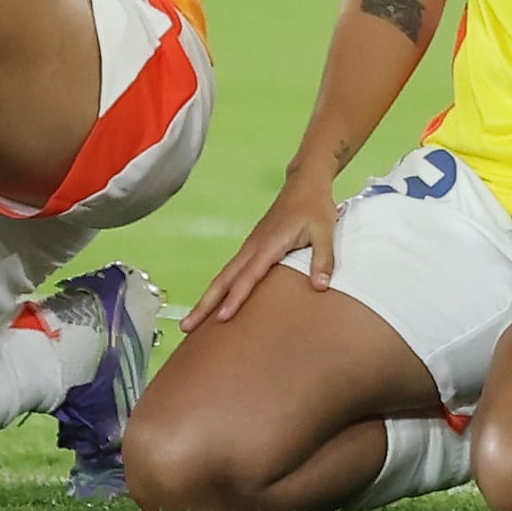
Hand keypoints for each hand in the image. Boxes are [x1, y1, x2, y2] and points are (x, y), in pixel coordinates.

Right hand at [199, 171, 347, 321]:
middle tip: (186, 326)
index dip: (236, 298)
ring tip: (190, 323)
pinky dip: (219, 288)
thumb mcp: (326, 231)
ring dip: (207, 299)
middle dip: (205, 304)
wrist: (304, 183)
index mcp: (270, 243)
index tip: (222, 318)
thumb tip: (320, 286)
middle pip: (224, 279)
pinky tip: (214, 303)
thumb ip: (323, 259)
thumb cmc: (315, 207)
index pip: (249, 276)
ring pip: (224, 276)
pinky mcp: (252, 247)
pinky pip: (231, 271)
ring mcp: (250, 246)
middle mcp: (254, 246)